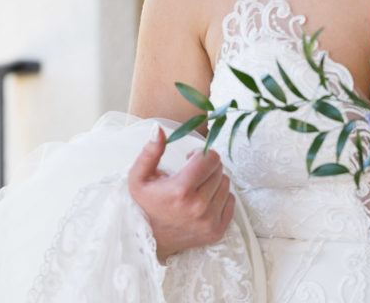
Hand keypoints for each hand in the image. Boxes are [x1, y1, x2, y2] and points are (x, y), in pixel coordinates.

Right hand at [127, 126, 235, 262]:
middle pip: (219, 169)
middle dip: (207, 166)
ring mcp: (209, 221)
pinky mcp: (217, 231)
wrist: (150, 240)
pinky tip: (204, 200)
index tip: (189, 159)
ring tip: (197, 187)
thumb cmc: (145, 205)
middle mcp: (198, 207)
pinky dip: (220, 197)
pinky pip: (230, 201)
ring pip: (226, 184)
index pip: (210, 158)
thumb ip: (150, 151)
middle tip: (192, 174)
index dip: (200, 153)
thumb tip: (159, 129)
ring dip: (213, 181)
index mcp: (180, 191)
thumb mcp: (139, 177)